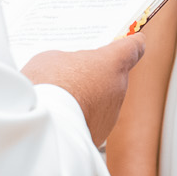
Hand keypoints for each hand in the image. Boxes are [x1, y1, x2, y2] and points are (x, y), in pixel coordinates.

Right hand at [23, 34, 146, 146]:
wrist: (43, 128)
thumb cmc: (49, 86)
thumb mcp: (51, 59)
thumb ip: (67, 60)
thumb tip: (68, 70)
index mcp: (112, 63)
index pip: (133, 47)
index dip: (131, 42)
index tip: (132, 40)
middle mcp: (118, 89)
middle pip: (113, 76)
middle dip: (96, 74)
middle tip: (71, 71)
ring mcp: (110, 115)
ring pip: (102, 101)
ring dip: (86, 98)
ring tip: (59, 97)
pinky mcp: (98, 135)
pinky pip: (90, 120)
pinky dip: (78, 118)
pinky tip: (59, 115)